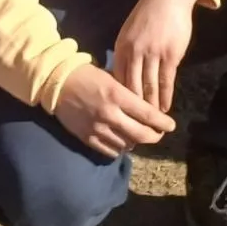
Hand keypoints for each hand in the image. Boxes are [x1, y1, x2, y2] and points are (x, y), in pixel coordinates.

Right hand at [53, 64, 176, 158]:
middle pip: (141, 134)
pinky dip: (120, 148)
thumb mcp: (110, 76)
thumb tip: (144, 107)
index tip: (171, 126)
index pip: (148, 114)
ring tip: (138, 136)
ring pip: (127, 144)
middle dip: (154, 136)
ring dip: (136, 141)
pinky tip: (122, 141)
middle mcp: (110, 114)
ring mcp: (98, 128)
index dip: (163, 122)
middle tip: (158, 134)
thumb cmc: (85, 74)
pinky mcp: (87, 138)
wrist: (55, 83)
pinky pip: (111, 151)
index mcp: (117, 95)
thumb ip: (127, 93)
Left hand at [111, 0, 199, 113]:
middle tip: (136, 124)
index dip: (120, 98)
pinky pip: (166, 82)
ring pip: (150, 88)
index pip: (118, 79)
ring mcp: (153, 54)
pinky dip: (165, 97)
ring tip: (152, 122)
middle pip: (132, 87)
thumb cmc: (148, 15)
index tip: (120, 112)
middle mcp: (134, 52)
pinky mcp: (170, 55)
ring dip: (151, 107)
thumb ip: (125, 53)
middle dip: (134, 108)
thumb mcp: (129, 32)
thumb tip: (120, 76)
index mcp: (121, 47)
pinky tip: (164, 108)